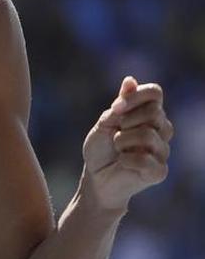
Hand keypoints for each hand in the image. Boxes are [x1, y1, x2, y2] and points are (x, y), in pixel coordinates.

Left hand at [81, 76, 173, 211]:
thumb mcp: (104, 123)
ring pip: (147, 135)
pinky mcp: (159, 171)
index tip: (115, 108)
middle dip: (126, 121)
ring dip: (122, 141)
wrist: (96, 178)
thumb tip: (130, 80)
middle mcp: (161, 130)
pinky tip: (122, 162)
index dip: (135, 97)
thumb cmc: (101, 149)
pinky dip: (125, 159)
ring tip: (118, 148)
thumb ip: (120, 105)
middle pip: (154, 112)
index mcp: (149, 114)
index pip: (155, 93)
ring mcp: (162, 151)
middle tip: (115, 133)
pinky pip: (144, 159)